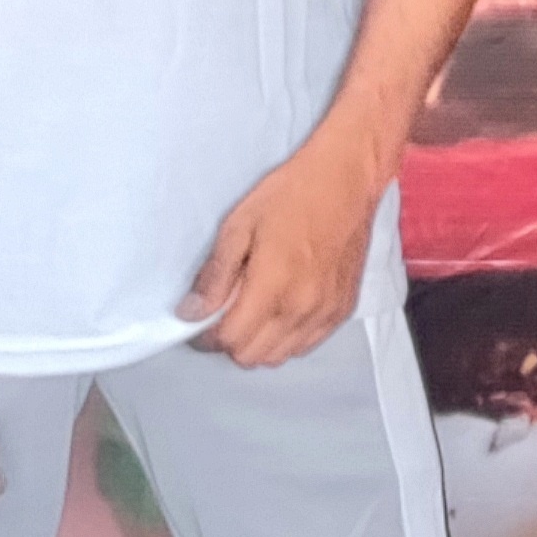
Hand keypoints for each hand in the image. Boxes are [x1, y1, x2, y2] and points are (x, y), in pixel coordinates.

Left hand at [178, 126, 382, 367]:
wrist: (345, 180)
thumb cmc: (291, 194)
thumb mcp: (240, 224)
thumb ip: (216, 274)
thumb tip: (191, 312)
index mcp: (273, 287)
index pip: (230, 340)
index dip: (207, 335)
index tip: (199, 322)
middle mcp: (302, 309)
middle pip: (253, 356)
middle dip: (230, 341)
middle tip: (222, 315)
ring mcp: (326, 314)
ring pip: (280, 356)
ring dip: (258, 343)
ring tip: (251, 312)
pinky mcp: (343, 310)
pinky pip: (307, 345)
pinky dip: (287, 339)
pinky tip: (280, 311)